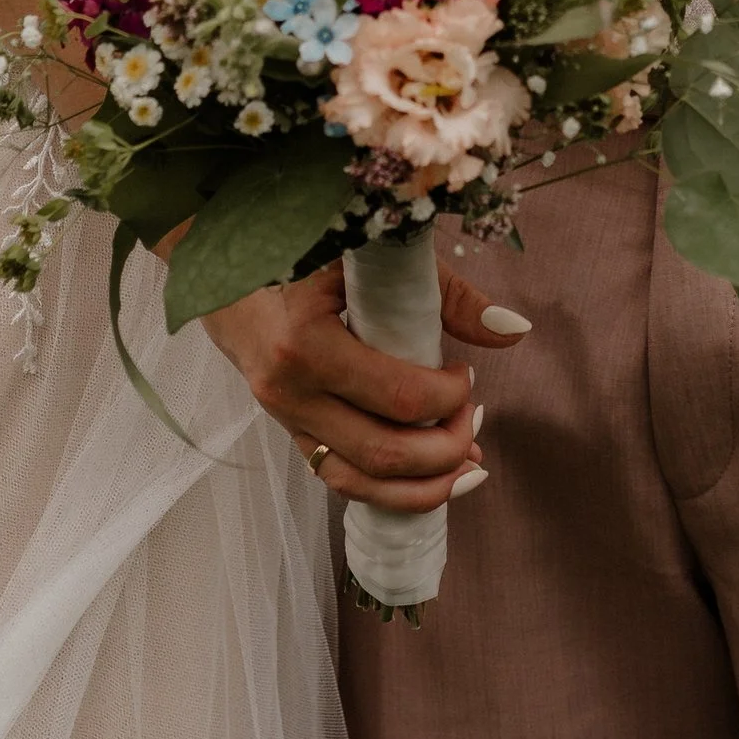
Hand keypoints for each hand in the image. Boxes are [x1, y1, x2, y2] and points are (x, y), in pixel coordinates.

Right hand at [203, 256, 525, 510]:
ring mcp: (285, 418)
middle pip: (383, 454)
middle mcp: (290, 391)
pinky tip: (429, 479)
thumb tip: (514, 330)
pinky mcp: (289, 431)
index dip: (449, 398)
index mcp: (306, 342)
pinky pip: (341, 477)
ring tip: (469, 469)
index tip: (468, 375)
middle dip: (445, 450)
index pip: (398, 397)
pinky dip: (389, 489)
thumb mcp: (372, 260)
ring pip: (360, 482)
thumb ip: (447, 295)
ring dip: (422, 487)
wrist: (224, 269)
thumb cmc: (304, 249)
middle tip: (476, 421)